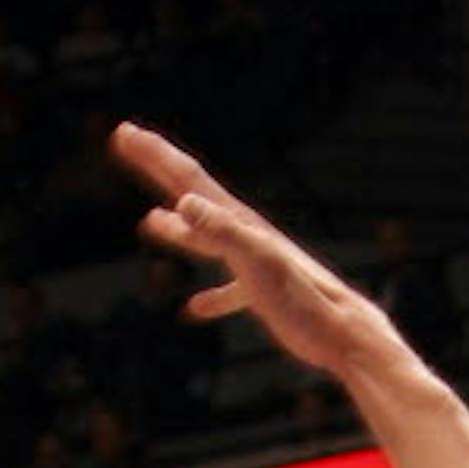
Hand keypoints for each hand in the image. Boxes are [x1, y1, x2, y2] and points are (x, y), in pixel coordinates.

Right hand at [111, 125, 388, 377]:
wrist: (345, 334)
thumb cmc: (305, 301)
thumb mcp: (258, 262)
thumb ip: (223, 231)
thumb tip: (184, 202)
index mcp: (239, 222)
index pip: (188, 179)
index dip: (155, 155)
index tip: (124, 133)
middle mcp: (245, 235)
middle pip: (193, 194)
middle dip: (158, 168)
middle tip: (128, 143)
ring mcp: (254, 264)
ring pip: (206, 239)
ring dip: (177, 228)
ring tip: (148, 221)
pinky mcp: (264, 296)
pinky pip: (228, 291)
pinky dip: (210, 296)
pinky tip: (194, 309)